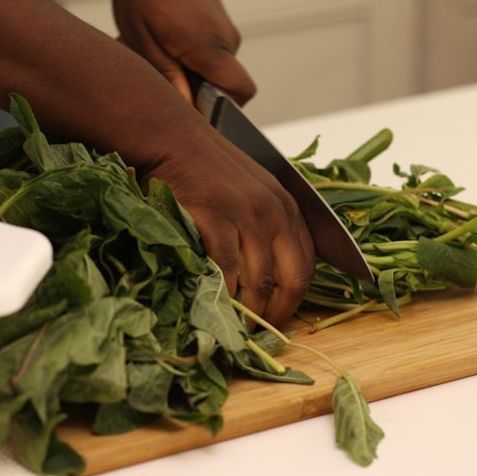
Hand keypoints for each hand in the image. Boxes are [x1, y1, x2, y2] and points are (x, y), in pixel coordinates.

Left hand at [113, 0, 255, 104]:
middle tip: (159, 74)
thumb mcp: (143, 38)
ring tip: (155, 52)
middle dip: (192, 90)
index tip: (191, 109)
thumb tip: (187, 110)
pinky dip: (187, 54)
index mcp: (210, 46)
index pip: (241, 92)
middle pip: (223, 85)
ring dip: (185, 70)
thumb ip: (168, 77)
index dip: (221, 110)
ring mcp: (225, 30)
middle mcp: (226, 40)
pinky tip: (162, 40)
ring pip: (212, 69)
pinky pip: (209, 52)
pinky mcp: (219, 23)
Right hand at [143, 123, 314, 325]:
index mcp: (287, 206)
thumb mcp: (248, 190)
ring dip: (249, 313)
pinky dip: (223, 295)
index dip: (295, 300)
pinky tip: (215, 309)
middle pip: (291, 279)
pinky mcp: (216, 219)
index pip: (305, 265)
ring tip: (236, 332)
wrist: (170, 138)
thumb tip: (261, 277)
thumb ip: (262, 225)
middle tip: (260, 337)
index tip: (279, 321)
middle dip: (277, 314)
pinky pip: (227, 270)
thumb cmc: (204, 166)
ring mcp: (247, 215)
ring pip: (260, 281)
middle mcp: (275, 212)